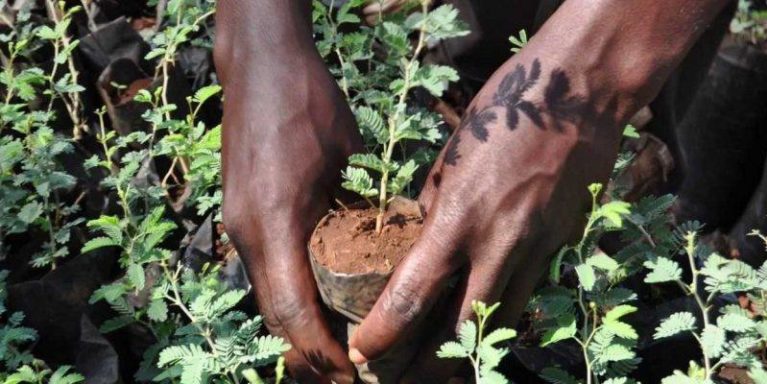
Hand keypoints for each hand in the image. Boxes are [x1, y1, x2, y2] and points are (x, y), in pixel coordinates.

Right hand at [215, 3, 362, 380]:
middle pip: (274, 316)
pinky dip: (288, 297)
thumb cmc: (306, 101)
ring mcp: (239, 224)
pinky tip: (318, 300)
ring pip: (266, 296)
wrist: (259, 64)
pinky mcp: (242, 213)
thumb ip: (359, 210)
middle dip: (309, 354)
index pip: (294, 312)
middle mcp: (248, 233)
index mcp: (275, 224)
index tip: (351, 374)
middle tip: (348, 375)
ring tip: (336, 348)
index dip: (322, 353)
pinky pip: (265, 270)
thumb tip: (385, 250)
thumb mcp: (347, 159)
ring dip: (297, 329)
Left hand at [349, 52, 625, 380]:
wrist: (580, 94)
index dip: (382, 334)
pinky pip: (527, 295)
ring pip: (499, 323)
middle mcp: (498, 245)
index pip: (410, 296)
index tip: (362, 353)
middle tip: (399, 381)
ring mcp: (537, 251)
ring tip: (440, 371)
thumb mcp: (451, 157)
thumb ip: (434, 207)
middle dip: (427, 367)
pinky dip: (500, 318)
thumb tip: (421, 238)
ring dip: (468, 353)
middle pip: (459, 331)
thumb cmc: (504, 114)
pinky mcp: (562, 247)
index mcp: (457, 218)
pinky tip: (483, 326)